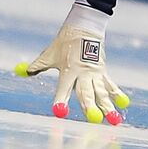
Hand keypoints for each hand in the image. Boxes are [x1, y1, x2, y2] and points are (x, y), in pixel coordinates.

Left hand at [17, 3, 130, 124]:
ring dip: (107, 106)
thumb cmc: (63, 43)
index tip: (59, 111)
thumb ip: (37, 65)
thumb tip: (24, 73)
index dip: (61, 100)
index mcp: (67, 70)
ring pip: (101, 92)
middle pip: (86, 93)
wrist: (83, 28)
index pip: (63, 89)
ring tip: (113, 119)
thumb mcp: (48, 54)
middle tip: (94, 119)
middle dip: (90, 107)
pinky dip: (117, 94)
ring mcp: (94, 73)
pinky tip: (123, 104)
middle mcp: (82, 74)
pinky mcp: (102, 71)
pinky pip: (110, 85)